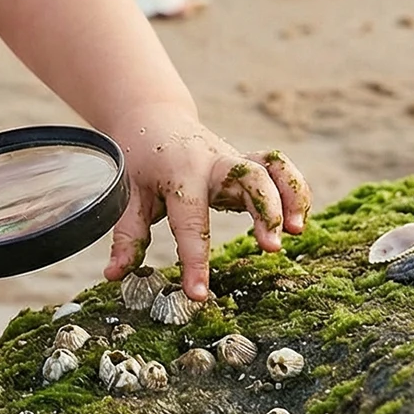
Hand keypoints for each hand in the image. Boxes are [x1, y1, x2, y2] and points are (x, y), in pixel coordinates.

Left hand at [102, 103, 309, 301]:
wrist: (153, 119)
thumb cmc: (139, 161)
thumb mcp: (126, 193)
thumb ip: (127, 234)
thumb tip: (114, 275)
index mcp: (179, 174)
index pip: (190, 220)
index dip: (195, 259)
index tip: (199, 294)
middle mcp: (212, 163)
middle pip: (247, 177)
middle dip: (264, 209)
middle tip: (272, 247)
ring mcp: (234, 159)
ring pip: (271, 168)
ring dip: (289, 195)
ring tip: (297, 230)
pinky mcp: (248, 161)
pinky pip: (280, 167)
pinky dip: (296, 188)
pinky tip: (300, 219)